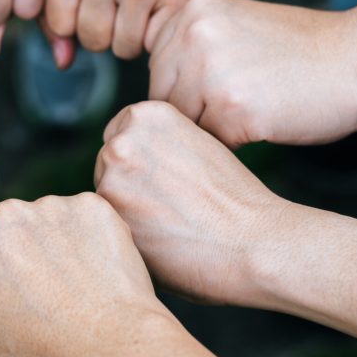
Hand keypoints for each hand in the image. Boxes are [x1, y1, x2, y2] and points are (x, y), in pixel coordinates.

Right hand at [0, 193, 171, 356]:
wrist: (110, 341)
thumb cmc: (45, 350)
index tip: (14, 305)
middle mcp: (8, 215)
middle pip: (10, 235)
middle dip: (21, 258)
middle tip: (46, 295)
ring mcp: (52, 206)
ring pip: (47, 224)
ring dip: (55, 245)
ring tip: (74, 285)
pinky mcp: (92, 205)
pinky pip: (85, 220)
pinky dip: (89, 239)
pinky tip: (95, 270)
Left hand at [44, 0, 227, 65]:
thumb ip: (55, 10)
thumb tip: (62, 62)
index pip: (60, 26)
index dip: (79, 18)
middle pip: (92, 41)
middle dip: (108, 29)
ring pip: (123, 49)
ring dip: (134, 34)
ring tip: (144, 0)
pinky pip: (154, 44)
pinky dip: (159, 32)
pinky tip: (164, 2)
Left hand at [95, 101, 287, 305]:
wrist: (252, 241)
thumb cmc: (234, 200)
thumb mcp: (198, 145)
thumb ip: (158, 144)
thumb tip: (132, 160)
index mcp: (148, 115)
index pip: (120, 136)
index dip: (140, 163)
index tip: (162, 181)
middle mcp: (124, 139)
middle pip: (107, 166)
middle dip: (129, 186)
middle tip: (168, 208)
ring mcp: (112, 176)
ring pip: (104, 196)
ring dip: (125, 211)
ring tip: (167, 225)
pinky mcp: (109, 215)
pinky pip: (106, 225)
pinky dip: (125, 235)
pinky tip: (158, 240)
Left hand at [148, 0, 356, 147]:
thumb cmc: (300, 52)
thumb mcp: (234, 27)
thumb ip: (190, 48)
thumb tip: (148, 99)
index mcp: (190, 12)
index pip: (159, 71)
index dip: (188, 90)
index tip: (224, 89)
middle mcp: (191, 35)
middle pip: (163, 99)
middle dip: (195, 113)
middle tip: (239, 109)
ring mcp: (209, 70)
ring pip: (185, 124)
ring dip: (214, 130)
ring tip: (255, 112)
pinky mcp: (231, 107)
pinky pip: (213, 142)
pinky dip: (237, 143)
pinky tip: (267, 122)